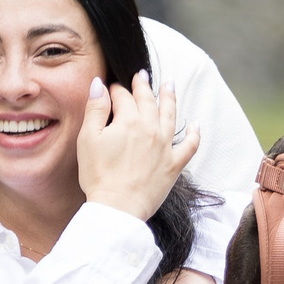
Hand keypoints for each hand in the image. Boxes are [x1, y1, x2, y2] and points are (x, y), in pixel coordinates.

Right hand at [77, 70, 198, 221]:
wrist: (118, 207)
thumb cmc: (98, 175)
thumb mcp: (88, 139)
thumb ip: (95, 109)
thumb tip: (100, 84)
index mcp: (129, 121)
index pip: (123, 97)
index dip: (115, 90)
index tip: (111, 88)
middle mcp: (151, 129)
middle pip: (148, 100)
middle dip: (143, 86)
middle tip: (141, 75)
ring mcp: (165, 146)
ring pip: (171, 114)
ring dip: (170, 97)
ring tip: (170, 84)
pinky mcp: (174, 164)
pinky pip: (190, 145)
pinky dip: (194, 133)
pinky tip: (195, 125)